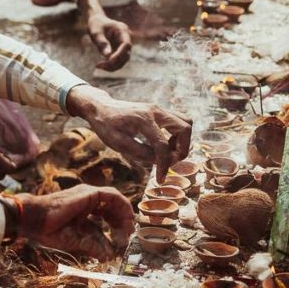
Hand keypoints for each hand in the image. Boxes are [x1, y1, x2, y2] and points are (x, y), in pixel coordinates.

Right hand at [18, 184, 133, 259]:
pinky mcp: (90, 194)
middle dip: (123, 222)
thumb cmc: (49, 231)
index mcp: (82, 209)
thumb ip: (93, 245)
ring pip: (115, 201)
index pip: (105, 215)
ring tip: (128, 231)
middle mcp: (87, 199)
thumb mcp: (76, 240)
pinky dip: (123, 207)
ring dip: (124, 215)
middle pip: (113, 208)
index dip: (116, 227)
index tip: (121, 241)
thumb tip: (109, 256)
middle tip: (128, 236)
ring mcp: (88, 194)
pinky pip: (113, 197)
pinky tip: (126, 221)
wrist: (35, 220)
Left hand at [66, 85, 191, 181]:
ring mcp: (159, 110)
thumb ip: (139, 152)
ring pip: (186, 123)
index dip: (164, 165)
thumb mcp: (117, 143)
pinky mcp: (160, 112)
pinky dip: (178, 136)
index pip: (162, 145)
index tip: (160, 179)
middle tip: (170, 162)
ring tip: (167, 153)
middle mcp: (155, 111)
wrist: (102, 108)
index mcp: (143, 119)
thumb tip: (159, 161)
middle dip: (182, 149)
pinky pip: (179, 122)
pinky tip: (164, 145)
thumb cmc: (106, 126)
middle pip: (185, 128)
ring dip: (182, 141)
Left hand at [87, 13, 131, 70]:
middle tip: (99, 65)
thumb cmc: (96, 24)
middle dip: (114, 62)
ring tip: (98, 66)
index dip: (120, 54)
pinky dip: (110, 65)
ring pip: (123, 60)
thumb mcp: (96, 32)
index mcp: (123, 30)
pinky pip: (118, 61)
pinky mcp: (119, 50)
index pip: (126, 44)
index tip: (109, 60)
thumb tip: (108, 56)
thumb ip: (102, 42)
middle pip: (126, 54)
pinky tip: (100, 65)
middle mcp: (126, 38)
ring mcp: (124, 45)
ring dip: (112, 66)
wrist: (97, 21)